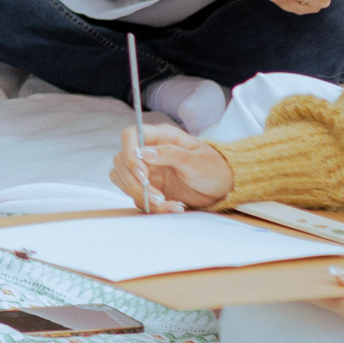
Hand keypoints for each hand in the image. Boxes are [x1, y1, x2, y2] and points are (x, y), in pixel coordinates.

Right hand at [109, 122, 233, 211]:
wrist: (222, 188)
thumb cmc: (213, 168)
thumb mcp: (196, 161)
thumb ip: (170, 154)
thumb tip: (143, 153)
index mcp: (160, 138)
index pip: (130, 136)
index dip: (129, 154)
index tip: (143, 174)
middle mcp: (149, 152)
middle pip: (121, 161)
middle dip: (135, 182)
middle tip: (157, 195)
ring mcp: (147, 170)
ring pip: (123, 180)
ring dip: (140, 195)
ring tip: (166, 202)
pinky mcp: (149, 188)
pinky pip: (137, 197)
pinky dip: (151, 206)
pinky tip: (173, 206)